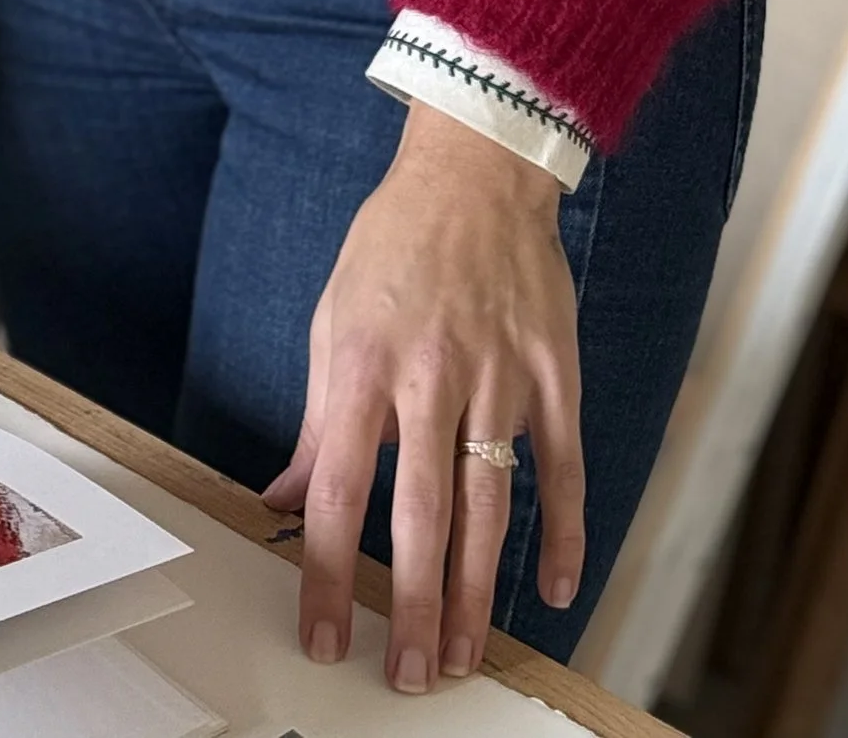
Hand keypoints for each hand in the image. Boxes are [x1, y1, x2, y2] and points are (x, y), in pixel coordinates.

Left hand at [266, 107, 584, 693]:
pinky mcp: (553, 373)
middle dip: (413, 606)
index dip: (328, 573)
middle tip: (410, 676)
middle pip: (420, 515)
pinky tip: (554, 589)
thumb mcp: (333, 321)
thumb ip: (317, 422)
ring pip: (489, 504)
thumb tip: (282, 499)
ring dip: (477, 590)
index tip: (324, 636)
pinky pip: (564, 468)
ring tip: (466, 654)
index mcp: (363, 365)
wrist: (475, 170)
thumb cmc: (394, 245)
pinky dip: (565, 533)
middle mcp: (431, 377)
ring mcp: (499, 377)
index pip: (339, 491)